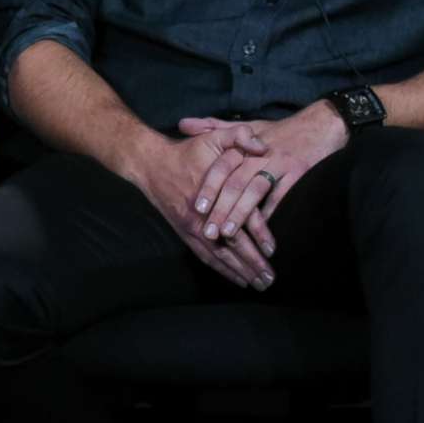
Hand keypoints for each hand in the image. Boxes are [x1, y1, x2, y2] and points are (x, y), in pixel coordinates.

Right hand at [125, 120, 276, 288]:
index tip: (273, 253)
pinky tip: (235, 279)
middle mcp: (204, 217)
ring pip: (219, 255)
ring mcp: (193, 227)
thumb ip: (240, 137)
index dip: (257, 237)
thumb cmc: (186, 151)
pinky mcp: (185, 233)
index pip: (241, 220)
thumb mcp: (213, 137)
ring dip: (238, 272)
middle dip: (252, 264)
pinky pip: (204, 256)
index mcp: (216, 195)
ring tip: (257, 285)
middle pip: (232, 245)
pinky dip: (221, 270)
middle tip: (270, 280)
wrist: (150, 163)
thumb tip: (264, 148)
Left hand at [177, 103, 349, 252]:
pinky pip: (282, 196)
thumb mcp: (247, 126)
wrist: (321, 124)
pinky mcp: (299, 172)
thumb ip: (213, 127)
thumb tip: (183, 124)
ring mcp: (279, 163)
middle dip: (220, 208)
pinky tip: (261, 232)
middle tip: (209, 231)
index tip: (197, 208)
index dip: (209, 187)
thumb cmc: (280, 130)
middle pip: (235, 183)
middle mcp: (259, 154)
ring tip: (229, 235)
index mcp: (244, 145)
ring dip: (241, 215)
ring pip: (256, 191)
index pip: (221, 167)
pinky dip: (271, 213)